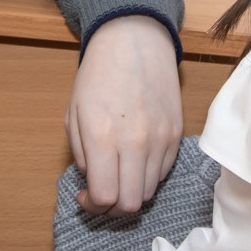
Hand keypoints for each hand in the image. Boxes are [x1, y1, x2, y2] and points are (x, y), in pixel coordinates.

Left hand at [68, 15, 182, 214]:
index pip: (105, 197)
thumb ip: (81, 155)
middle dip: (113, 208)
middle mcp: (136, 142)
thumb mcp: (74, 114)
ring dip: (131, 191)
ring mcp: (161, 139)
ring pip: (149, 192)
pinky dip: (148, 175)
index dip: (92, 206)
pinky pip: (163, 173)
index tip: (85, 196)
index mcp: (103, 136)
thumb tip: (94, 183)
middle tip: (102, 195)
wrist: (135, 42)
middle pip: (132, 204)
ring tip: (119, 174)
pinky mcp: (176, 134)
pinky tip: (135, 159)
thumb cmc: (98, 76)